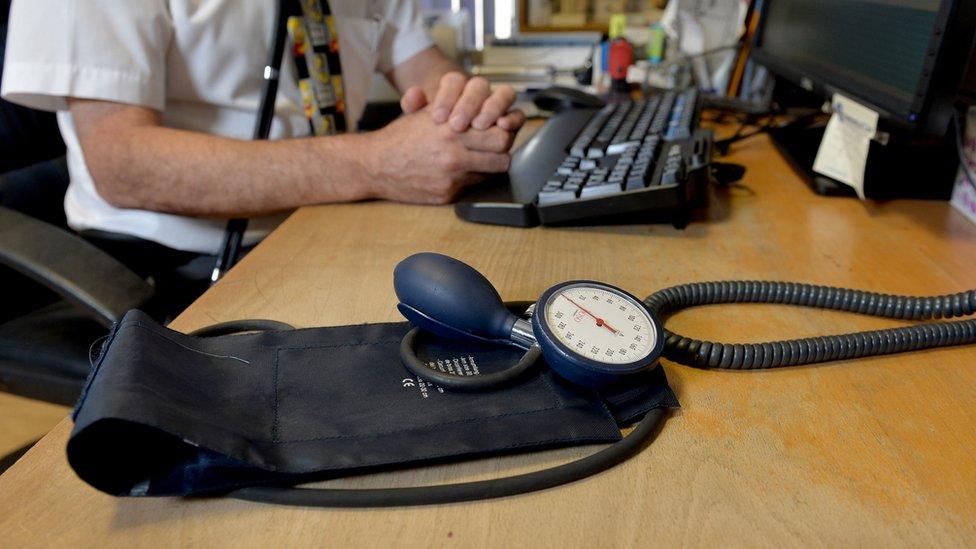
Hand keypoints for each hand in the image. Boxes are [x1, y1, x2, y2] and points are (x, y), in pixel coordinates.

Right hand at [363, 108, 512, 203]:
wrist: (375, 165)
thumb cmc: (402, 137)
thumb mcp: (426, 113)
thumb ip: (454, 105)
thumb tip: (483, 105)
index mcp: (451, 129)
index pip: (499, 132)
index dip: (502, 130)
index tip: (497, 128)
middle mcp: (454, 154)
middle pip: (502, 153)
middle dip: (502, 148)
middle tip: (495, 146)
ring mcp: (452, 177)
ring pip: (492, 172)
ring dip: (490, 165)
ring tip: (480, 158)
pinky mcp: (448, 194)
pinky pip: (473, 186)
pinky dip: (471, 179)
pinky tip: (460, 172)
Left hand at [400, 72, 524, 132]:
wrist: (450, 147)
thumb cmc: (435, 130)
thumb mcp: (419, 119)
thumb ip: (414, 106)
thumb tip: (413, 94)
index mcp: (456, 86)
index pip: (453, 81)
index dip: (447, 97)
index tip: (438, 118)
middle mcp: (479, 92)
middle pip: (479, 85)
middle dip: (468, 104)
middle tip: (456, 125)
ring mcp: (498, 105)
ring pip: (504, 94)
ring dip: (493, 107)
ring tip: (479, 125)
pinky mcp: (511, 121)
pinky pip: (518, 114)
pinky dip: (513, 118)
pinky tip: (502, 126)